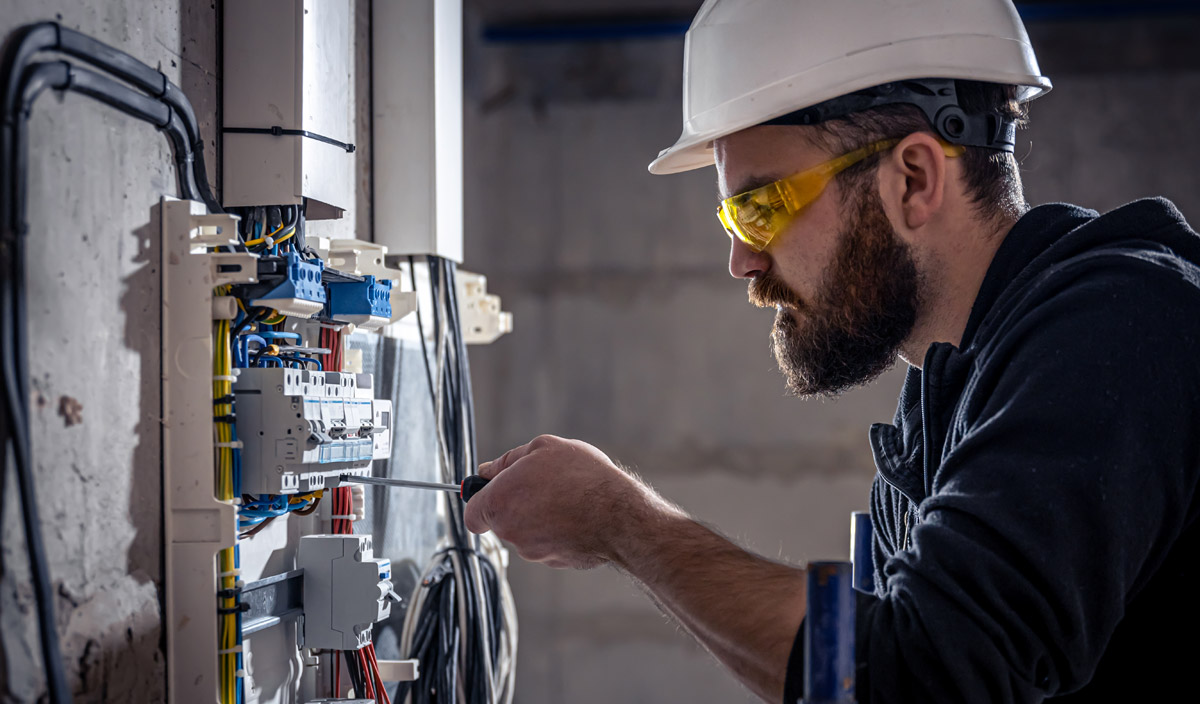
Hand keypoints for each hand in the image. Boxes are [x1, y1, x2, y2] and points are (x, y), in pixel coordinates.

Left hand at [464, 435, 674, 568]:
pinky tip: (578, 516)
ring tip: (567, 497)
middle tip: (544, 484)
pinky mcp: (556, 562)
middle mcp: (511, 532)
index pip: (472, 513)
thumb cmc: (581, 477)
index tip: (494, 492)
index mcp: (499, 503)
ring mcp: (533, 551)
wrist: (618, 515)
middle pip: (502, 521)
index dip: (480, 501)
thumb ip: (508, 460)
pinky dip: (559, 532)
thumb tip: (488, 471)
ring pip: (527, 533)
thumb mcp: (543, 448)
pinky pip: (550, 544)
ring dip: (540, 517)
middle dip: (517, 504)